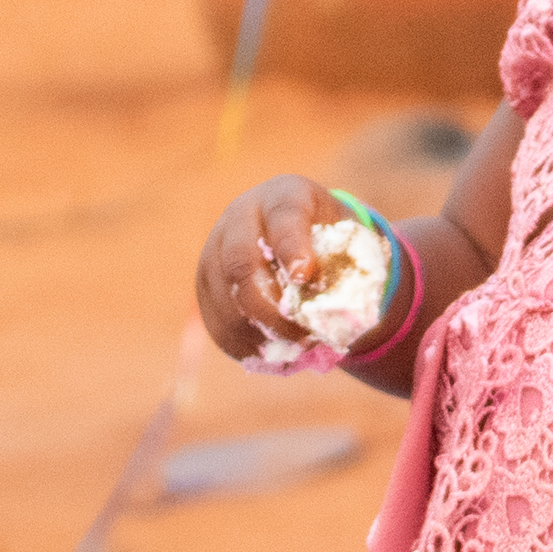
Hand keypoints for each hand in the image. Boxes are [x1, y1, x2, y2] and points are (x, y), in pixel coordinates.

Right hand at [193, 175, 333, 361]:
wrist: (298, 235)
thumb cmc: (331, 240)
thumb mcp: (347, 240)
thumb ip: (345, 266)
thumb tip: (340, 311)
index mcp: (283, 197)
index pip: (284, 218)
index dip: (292, 248)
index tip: (305, 277)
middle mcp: (240, 217)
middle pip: (240, 264)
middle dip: (272, 308)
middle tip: (304, 337)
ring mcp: (215, 250)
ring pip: (224, 299)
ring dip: (259, 332)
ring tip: (294, 350)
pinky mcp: (205, 284)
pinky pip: (216, 322)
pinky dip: (245, 345)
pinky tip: (273, 354)